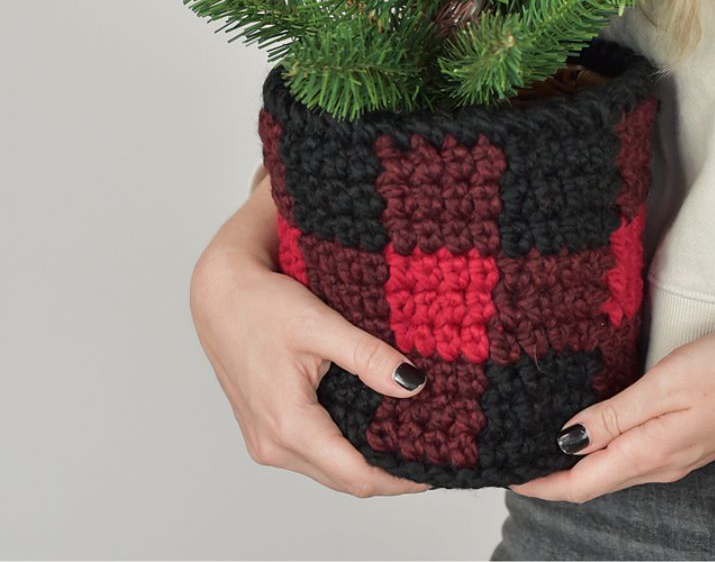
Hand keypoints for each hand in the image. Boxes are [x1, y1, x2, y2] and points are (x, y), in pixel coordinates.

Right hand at [190, 229, 431, 497]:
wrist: (218, 294)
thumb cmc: (261, 304)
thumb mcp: (320, 324)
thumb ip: (367, 356)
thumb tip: (412, 384)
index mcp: (287, 423)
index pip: (355, 475)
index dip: (399, 477)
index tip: (435, 466)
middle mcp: (272, 445)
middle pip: (343, 479)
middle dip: (388, 474)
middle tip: (431, 453)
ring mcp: (265, 442)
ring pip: (327, 470)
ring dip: (364, 463)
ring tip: (407, 439)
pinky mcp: (264, 432)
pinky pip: (311, 455)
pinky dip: (341, 449)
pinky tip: (368, 428)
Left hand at [508, 328, 714, 501]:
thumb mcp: (666, 385)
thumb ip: (615, 414)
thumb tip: (567, 440)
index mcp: (648, 454)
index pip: (580, 483)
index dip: (542, 484)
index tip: (508, 475)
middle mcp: (657, 465)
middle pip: (592, 482)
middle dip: (552, 477)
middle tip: (515, 456)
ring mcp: (673, 457)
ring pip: (611, 471)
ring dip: (576, 464)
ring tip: (544, 442)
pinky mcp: (684, 443)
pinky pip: (631, 457)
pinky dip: (602, 451)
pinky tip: (593, 431)